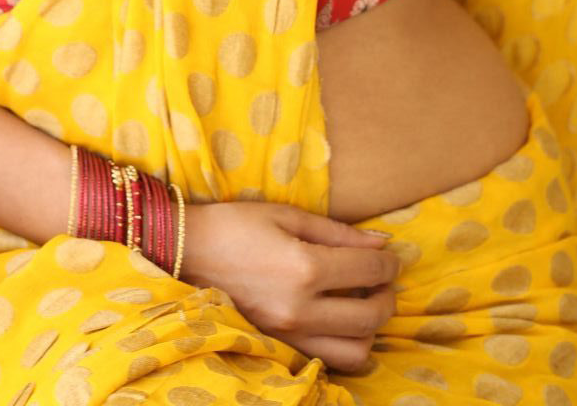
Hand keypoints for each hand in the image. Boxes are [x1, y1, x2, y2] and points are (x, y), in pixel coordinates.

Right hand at [180, 200, 400, 371]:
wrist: (186, 253)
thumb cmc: (236, 225)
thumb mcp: (287, 215)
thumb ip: (338, 232)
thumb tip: (381, 242)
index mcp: (305, 268)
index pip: (370, 270)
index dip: (390, 262)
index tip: (390, 256)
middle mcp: (301, 309)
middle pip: (371, 317)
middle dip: (388, 296)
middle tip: (383, 280)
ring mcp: (289, 335)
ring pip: (356, 352)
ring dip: (370, 329)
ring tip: (362, 304)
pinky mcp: (278, 348)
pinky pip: (327, 360)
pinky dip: (343, 345)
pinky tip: (337, 321)